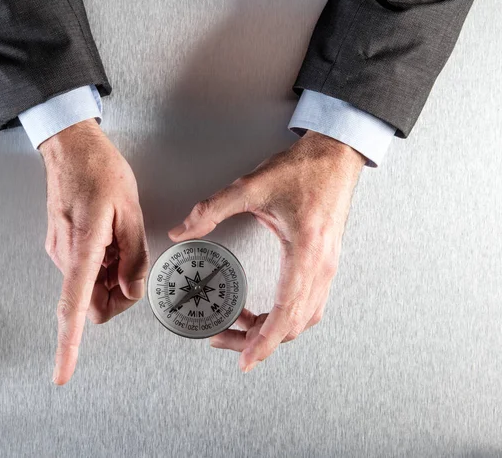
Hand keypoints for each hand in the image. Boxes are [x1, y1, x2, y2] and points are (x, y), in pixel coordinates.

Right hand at [40, 119, 148, 384]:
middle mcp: (64, 255)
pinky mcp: (62, 247)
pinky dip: (102, 265)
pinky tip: (109, 237)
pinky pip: (86, 271)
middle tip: (131, 259)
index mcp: (82, 246)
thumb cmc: (101, 172)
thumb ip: (133, 256)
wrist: (71, 148)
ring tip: (119, 238)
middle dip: (116, 294)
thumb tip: (129, 293)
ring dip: (110, 276)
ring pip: (90, 287)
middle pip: (91, 302)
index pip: (73, 304)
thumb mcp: (130, 210)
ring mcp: (60, 251)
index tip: (62, 374)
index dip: (69, 344)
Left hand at [168, 131, 365, 371]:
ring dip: (272, 330)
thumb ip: (212, 209)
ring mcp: (328, 268)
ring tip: (240, 326)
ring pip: (303, 319)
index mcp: (305, 252)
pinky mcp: (326, 264)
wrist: (336, 157)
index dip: (263, 342)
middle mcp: (321, 267)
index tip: (244, 360)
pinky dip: (287, 317)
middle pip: (292, 324)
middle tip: (223, 338)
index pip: (286, 312)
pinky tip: (267, 312)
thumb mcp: (252, 186)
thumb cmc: (302, 170)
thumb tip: (182, 230)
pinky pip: (310, 305)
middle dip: (256, 340)